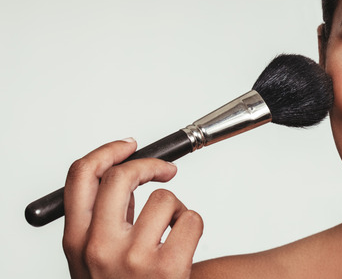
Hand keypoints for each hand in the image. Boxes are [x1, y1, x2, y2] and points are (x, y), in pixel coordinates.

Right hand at [62, 138, 203, 278]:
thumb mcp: (95, 261)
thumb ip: (105, 223)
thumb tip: (126, 179)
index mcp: (77, 241)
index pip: (80, 176)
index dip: (108, 152)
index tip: (129, 145)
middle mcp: (99, 247)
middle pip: (122, 176)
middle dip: (150, 164)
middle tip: (166, 171)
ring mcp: (133, 258)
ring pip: (166, 198)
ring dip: (177, 210)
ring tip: (172, 236)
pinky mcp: (168, 268)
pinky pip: (192, 219)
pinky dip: (195, 227)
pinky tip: (185, 250)